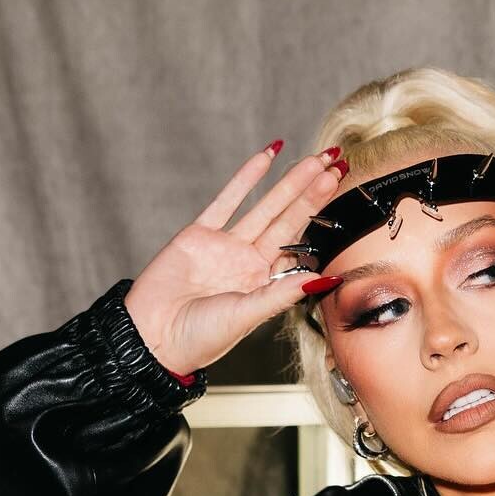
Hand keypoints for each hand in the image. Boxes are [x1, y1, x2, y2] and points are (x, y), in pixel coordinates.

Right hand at [122, 143, 346, 375]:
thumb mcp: (248, 315)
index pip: (301, 244)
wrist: (153, 336)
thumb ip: (283, 293)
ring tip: (315, 159)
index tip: (342, 194)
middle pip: (288, 220)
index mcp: (265, 284)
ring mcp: (225, 246)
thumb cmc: (200, 337)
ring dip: (289, 182)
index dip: (321, 219)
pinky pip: (227, 200)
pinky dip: (246, 178)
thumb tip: (325, 278)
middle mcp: (249, 262)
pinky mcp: (199, 234)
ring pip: (264, 206)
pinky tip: (267, 157)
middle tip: (337, 163)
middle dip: (312, 192)